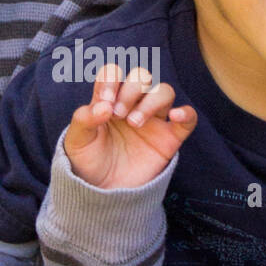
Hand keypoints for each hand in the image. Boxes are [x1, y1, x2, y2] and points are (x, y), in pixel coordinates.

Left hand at [63, 64, 197, 188]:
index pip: (114, 73)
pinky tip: (175, 116)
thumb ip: (84, 119)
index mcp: (108, 100)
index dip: (111, 80)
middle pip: (142, 76)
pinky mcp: (170, 138)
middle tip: (118, 115)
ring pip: (164, 91)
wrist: (103, 193)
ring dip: (151, 101)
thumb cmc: (89, 161)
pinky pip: (188, 119)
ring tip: (135, 123)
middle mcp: (132, 104)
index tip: (105, 103)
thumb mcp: (77, 141)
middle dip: (130, 90)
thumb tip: (104, 106)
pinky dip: (186, 113)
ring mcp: (153, 120)